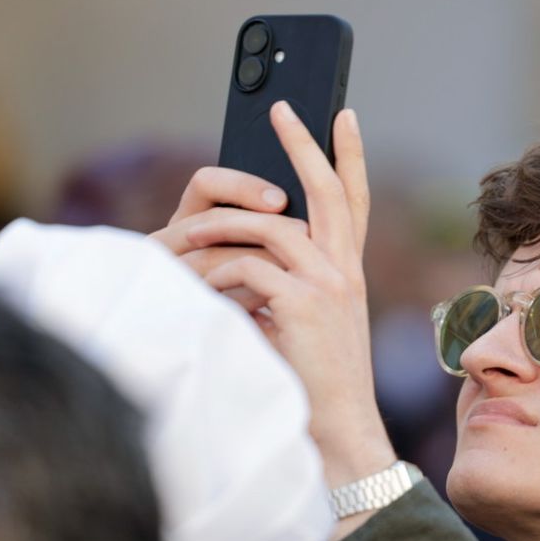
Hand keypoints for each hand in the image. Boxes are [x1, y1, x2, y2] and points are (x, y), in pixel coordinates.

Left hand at [150, 104, 395, 499]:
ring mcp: (328, 286)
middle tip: (280, 107)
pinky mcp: (302, 305)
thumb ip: (284, 284)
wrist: (336, 433)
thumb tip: (240, 253)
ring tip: (187, 235)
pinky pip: (246, 267)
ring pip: (269, 226)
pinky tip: (196, 290)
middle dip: (303, 144)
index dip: (347, 156)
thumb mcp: (302, 325)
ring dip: (221, 225)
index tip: (341, 115)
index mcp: (346, 273)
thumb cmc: (311, 387)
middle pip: (326, 190)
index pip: (353, 201)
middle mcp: (344, 272)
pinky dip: (214, 274)